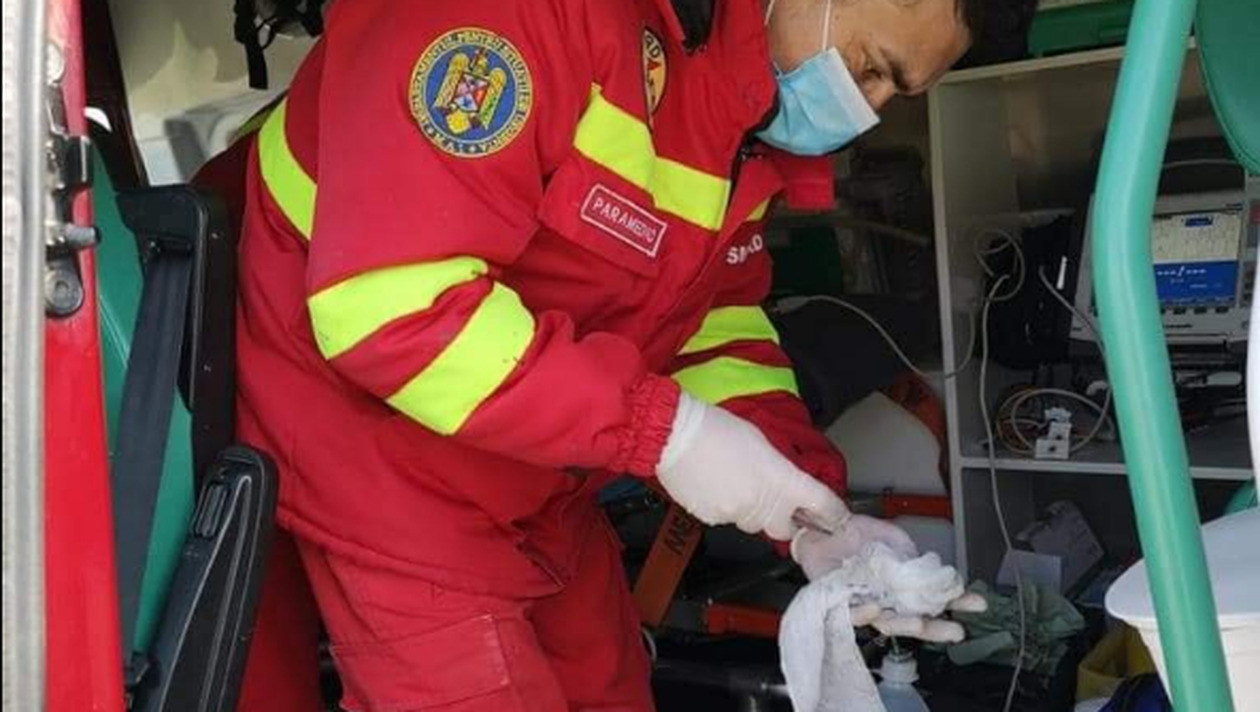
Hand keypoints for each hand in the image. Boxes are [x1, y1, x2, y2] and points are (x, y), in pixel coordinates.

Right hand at [655, 393, 848, 540]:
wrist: (675, 436)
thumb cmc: (718, 429)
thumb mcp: (761, 443)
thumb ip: (778, 470)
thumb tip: (781, 483)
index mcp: (783, 480)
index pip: (820, 504)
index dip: (832, 513)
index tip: (837, 517)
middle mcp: (765, 504)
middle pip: (785, 528)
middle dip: (784, 518)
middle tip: (776, 501)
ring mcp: (738, 515)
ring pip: (753, 524)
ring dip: (752, 510)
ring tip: (735, 481)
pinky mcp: (714, 520)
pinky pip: (728, 519)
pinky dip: (726, 506)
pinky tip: (714, 484)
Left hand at [792, 518, 987, 642]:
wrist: (827, 526)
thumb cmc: (859, 535)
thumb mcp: (897, 541)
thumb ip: (916, 558)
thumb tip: (936, 572)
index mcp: (904, 587)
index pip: (934, 601)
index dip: (956, 603)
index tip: (976, 604)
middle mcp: (888, 600)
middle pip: (914, 622)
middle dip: (936, 628)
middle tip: (955, 630)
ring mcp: (865, 603)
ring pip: (887, 623)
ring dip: (904, 624)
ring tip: (919, 623)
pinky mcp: (840, 602)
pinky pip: (852, 614)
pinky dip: (865, 613)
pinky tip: (876, 609)